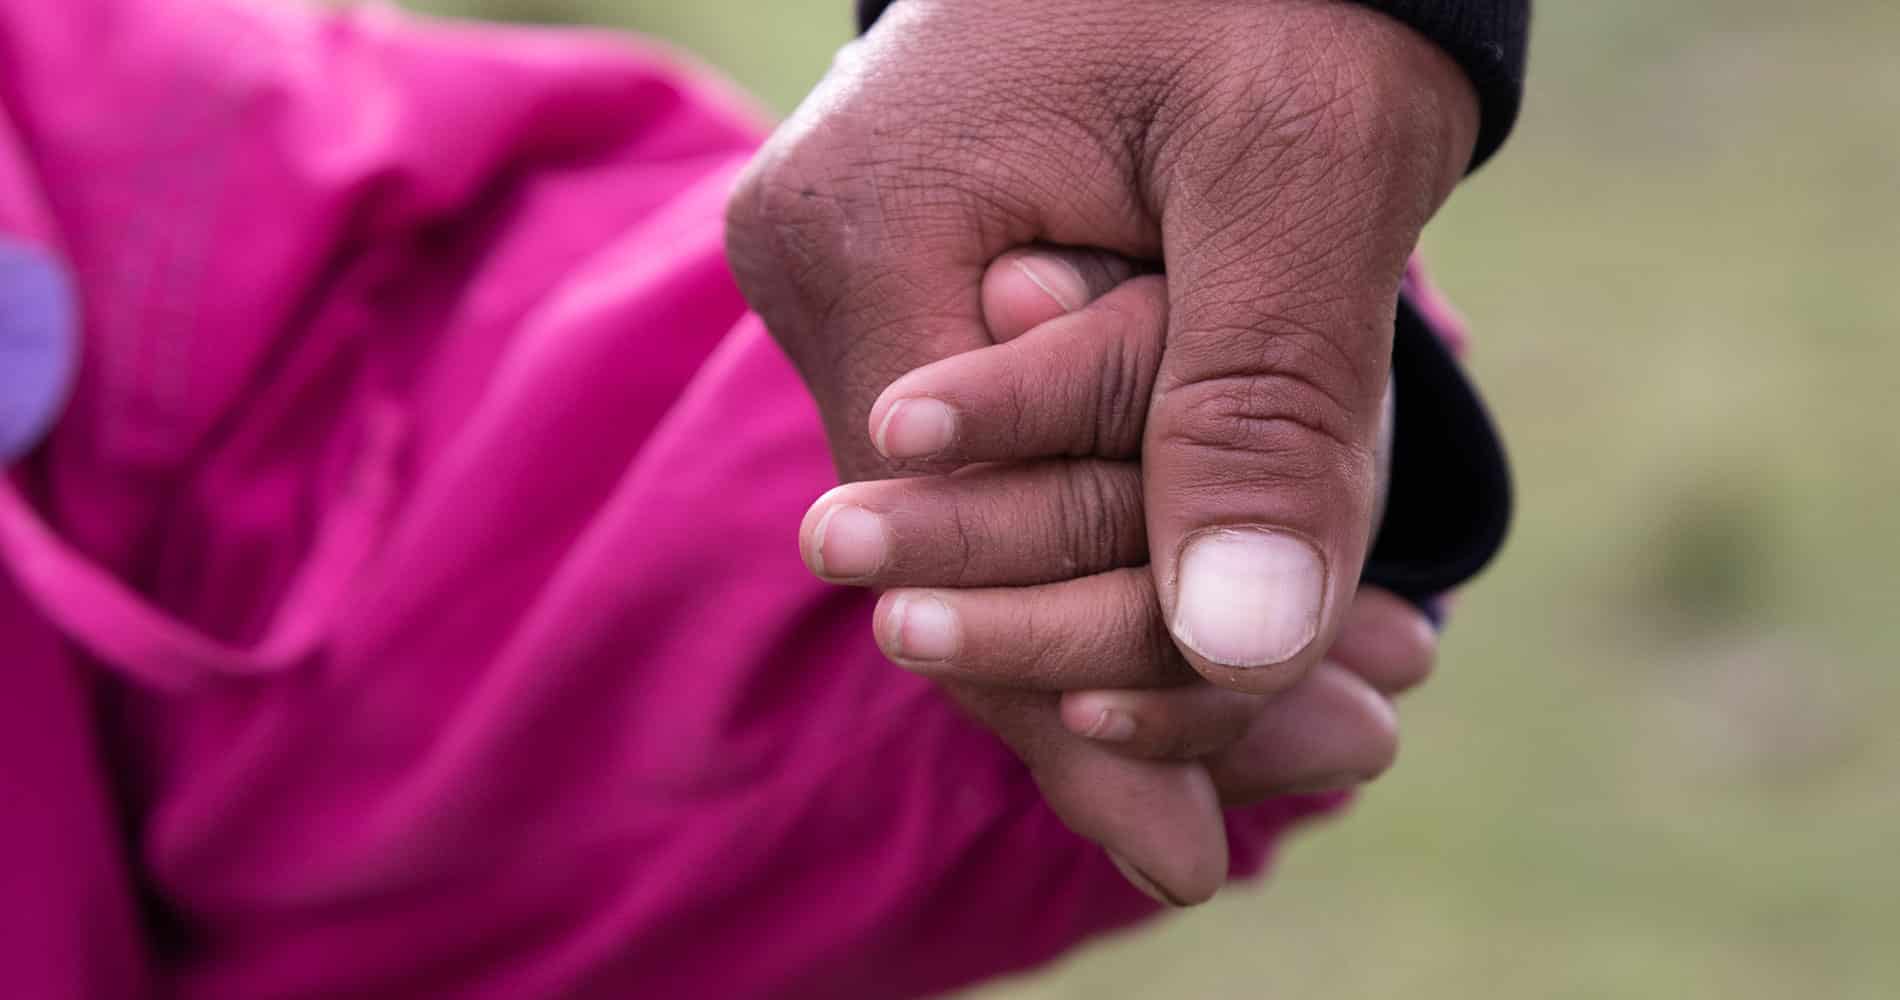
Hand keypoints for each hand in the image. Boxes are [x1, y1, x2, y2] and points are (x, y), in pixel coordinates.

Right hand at [731, 0, 1476, 900]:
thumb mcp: (1298, 167)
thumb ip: (1258, 401)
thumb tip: (1237, 647)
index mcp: (875, 238)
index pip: (954, 552)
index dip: (1072, 708)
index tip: (1190, 853)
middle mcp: (825, 269)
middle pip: (965, 559)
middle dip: (1138, 680)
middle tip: (1335, 767)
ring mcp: (856, 275)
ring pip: (990, 517)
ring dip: (1146, 614)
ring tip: (1336, 715)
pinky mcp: (915, 280)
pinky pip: (1000, 451)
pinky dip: (1119, 527)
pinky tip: (1230, 602)